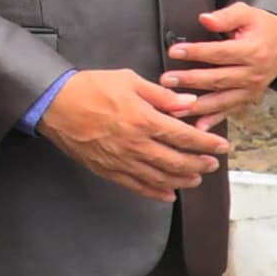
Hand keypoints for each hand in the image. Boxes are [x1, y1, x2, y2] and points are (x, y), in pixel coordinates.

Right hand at [37, 67, 229, 201]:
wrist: (55, 104)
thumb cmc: (91, 88)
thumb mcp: (130, 81)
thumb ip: (162, 95)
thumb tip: (188, 104)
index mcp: (144, 120)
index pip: (184, 136)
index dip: (206, 143)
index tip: (221, 146)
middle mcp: (136, 145)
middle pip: (176, 162)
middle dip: (199, 165)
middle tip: (212, 165)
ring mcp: (122, 161)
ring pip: (159, 179)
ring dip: (181, 181)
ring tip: (196, 179)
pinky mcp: (108, 170)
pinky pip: (136, 187)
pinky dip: (155, 193)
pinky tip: (168, 195)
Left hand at [163, 3, 276, 122]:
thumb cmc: (262, 28)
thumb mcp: (247, 14)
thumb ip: (226, 17)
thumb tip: (205, 20)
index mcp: (253, 51)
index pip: (219, 53)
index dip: (196, 53)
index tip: (174, 52)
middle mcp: (253, 74)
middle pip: (218, 79)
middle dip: (190, 81)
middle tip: (167, 81)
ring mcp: (252, 89)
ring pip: (222, 100)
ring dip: (197, 105)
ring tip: (175, 108)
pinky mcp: (249, 99)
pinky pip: (230, 111)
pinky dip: (214, 120)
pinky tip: (198, 127)